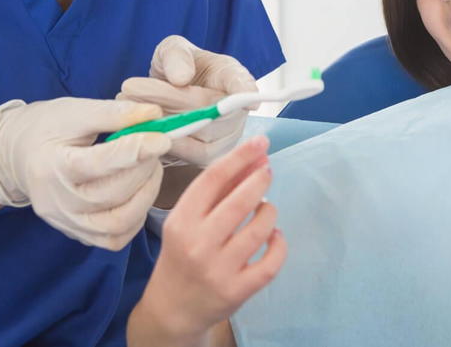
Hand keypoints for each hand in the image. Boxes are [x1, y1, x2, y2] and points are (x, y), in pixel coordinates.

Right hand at [0, 97, 170, 249]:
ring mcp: (66, 223)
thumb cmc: (47, 128)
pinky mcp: (77, 234)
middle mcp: (57, 202)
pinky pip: (114, 239)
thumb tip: (154, 115)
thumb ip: (114, 113)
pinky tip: (139, 192)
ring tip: (151, 168)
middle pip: (111, 195)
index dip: (135, 151)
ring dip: (145, 196)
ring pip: (117, 224)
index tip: (162, 137)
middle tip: (157, 146)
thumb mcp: (75, 111)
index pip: (98, 164)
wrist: (18, 155)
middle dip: (144, 169)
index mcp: (52, 166)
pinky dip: (136, 217)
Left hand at [119, 35, 258, 165]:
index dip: (246, 92)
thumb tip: (180, 79)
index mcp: (231, 76)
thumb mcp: (173, 50)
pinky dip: (163, 141)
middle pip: (212, 112)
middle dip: (168, 100)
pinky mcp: (208, 158)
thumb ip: (177, 56)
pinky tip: (139, 126)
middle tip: (130, 86)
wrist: (167, 94)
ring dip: (162, 122)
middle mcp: (237, 111)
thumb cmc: (177, 69)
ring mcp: (226, 138)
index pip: (244, 84)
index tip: (247, 98)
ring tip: (128, 104)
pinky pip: (188, 155)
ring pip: (200, 137)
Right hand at [130, 136, 284, 343]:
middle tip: (267, 171)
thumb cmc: (182, 254)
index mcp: (181, 221)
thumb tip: (255, 157)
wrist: (171, 308)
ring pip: (260, 229)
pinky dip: (279, 244)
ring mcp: (218, 270)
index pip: (213, 179)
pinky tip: (274, 237)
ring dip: (270, 211)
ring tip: (266, 209)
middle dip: (260, 179)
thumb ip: (218, 191)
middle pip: (240, 201)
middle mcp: (198, 244)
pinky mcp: (237, 291)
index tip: (261, 141)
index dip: (240, 156)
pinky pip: (271, 262)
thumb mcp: (188, 221)